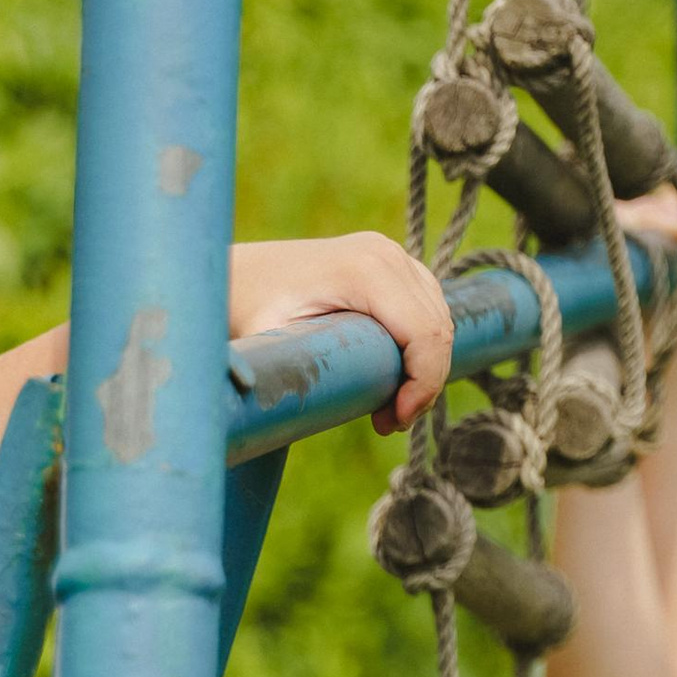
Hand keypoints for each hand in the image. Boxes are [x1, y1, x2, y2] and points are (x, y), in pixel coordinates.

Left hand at [227, 233, 453, 432]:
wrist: (238, 276)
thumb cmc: (246, 313)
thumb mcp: (268, 347)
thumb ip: (294, 376)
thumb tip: (313, 415)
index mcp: (364, 271)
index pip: (426, 333)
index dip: (424, 384)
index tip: (395, 421)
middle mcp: (385, 254)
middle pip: (438, 328)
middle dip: (425, 384)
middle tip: (389, 422)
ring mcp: (391, 253)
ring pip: (438, 318)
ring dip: (425, 367)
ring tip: (388, 405)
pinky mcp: (391, 261)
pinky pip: (426, 307)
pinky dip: (420, 346)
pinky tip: (393, 375)